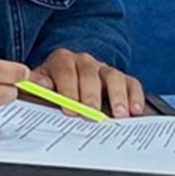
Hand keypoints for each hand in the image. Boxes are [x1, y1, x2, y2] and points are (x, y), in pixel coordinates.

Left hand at [31, 47, 147, 118]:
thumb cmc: (54, 85)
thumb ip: (39, 84)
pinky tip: (135, 110)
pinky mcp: (121, 78)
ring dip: (117, 96)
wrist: (67, 77)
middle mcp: (84, 61)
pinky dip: (135, 96)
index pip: (65, 73)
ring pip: (113, 77)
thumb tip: (41, 84)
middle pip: (90, 75)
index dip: (68, 92)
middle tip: (93, 115)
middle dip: (91, 97)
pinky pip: (131, 83)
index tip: (70, 110)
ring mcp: (104, 68)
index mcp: (62, 60)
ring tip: (119, 115)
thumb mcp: (42, 84)